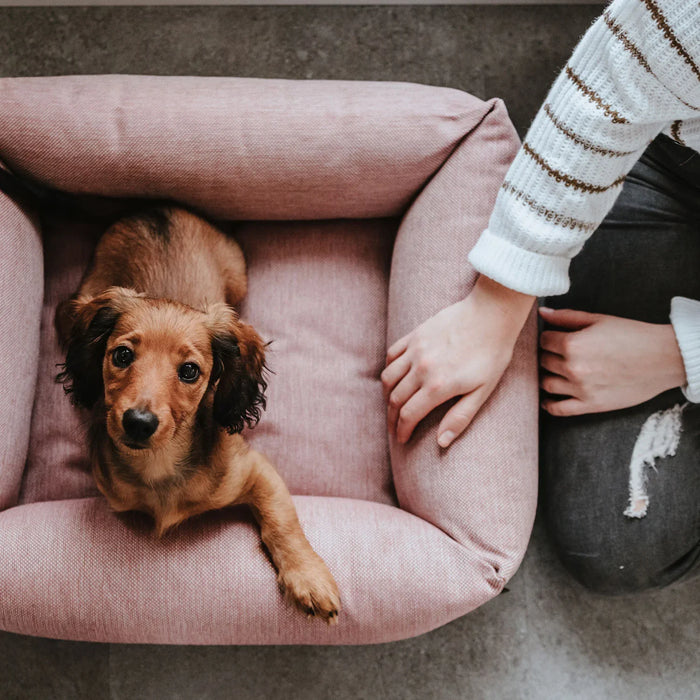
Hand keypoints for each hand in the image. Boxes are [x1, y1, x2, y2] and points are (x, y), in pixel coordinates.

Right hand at [381, 275, 534, 446]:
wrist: (492, 314)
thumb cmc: (493, 354)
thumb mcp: (483, 391)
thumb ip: (460, 417)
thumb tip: (441, 442)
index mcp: (438, 386)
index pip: (409, 415)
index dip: (402, 431)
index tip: (400, 440)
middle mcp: (421, 369)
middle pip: (395, 399)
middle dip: (392, 418)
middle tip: (394, 428)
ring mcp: (416, 350)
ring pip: (388, 378)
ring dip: (387, 396)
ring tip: (392, 405)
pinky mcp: (415, 334)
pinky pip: (392, 355)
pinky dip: (389, 369)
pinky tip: (394, 377)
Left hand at [539, 307, 686, 415]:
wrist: (663, 358)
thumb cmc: (632, 336)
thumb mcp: (599, 320)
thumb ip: (567, 317)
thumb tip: (543, 313)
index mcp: (573, 344)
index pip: (544, 341)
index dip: (549, 337)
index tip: (555, 338)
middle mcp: (573, 367)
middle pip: (544, 361)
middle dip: (549, 355)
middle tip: (558, 353)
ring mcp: (580, 388)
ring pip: (546, 383)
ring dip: (547, 376)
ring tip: (555, 372)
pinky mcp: (590, 405)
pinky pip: (559, 409)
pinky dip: (549, 405)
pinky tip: (548, 399)